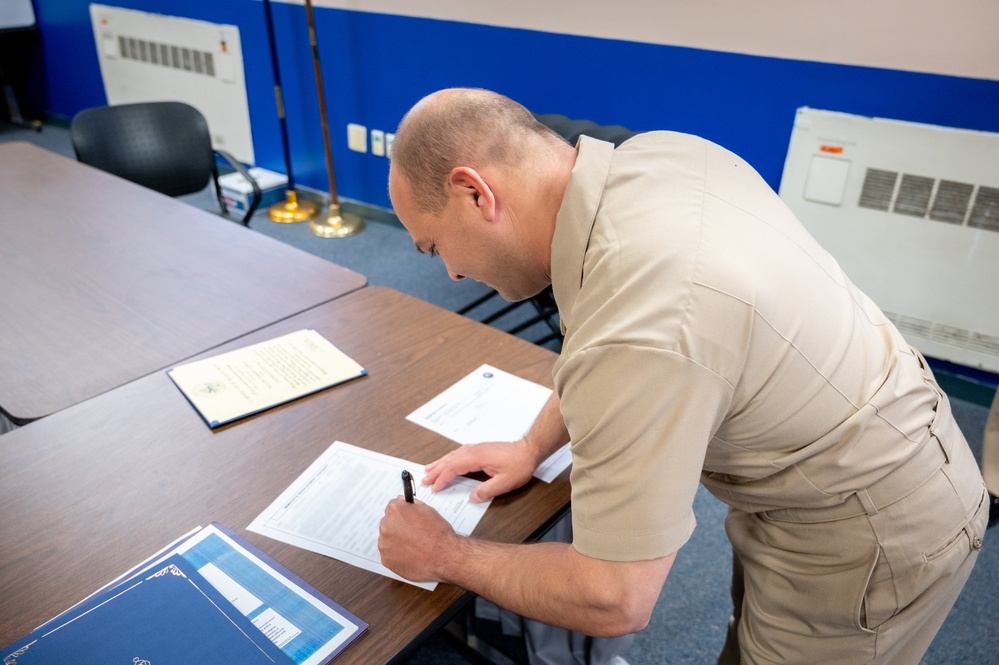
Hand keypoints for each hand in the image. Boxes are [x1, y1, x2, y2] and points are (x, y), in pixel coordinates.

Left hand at [378, 497, 456, 581]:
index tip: (407, 519)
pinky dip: (397, 555)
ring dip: (396, 541)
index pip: (392, 507)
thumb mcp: (428, 511)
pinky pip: (388, 555)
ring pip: (387, 540)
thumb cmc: (438, 534)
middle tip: (413, 534)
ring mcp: (384, 544)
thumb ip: (412, 505)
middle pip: (388, 523)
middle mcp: (386, 526)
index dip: (402, 513)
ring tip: (413, 546)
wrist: (443, 556)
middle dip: (398, 527)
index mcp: (395, 511)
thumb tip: (403, 501)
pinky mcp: (386, 560)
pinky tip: (410, 555)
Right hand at [423, 439, 538, 502]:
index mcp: (477, 457)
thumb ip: (486, 491)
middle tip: (425, 479)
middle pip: (449, 460)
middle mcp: (474, 450)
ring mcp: (477, 448)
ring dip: (441, 463)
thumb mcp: (504, 483)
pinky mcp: (480, 449)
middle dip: (436, 470)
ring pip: (453, 455)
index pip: (453, 467)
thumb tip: (472, 498)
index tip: (435, 487)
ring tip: (429, 469)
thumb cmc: (519, 464)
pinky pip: (459, 453)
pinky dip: (450, 458)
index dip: (442, 478)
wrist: (529, 450)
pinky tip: (448, 461)